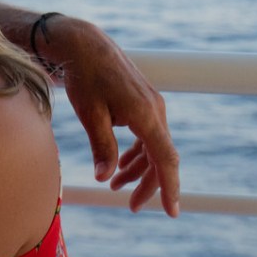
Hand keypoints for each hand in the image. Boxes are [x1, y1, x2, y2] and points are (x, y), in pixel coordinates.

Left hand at [42, 16, 179, 215]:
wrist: (83, 44)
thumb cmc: (84, 77)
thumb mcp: (89, 114)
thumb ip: (101, 147)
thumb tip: (105, 177)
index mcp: (145, 115)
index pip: (165, 159)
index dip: (170, 187)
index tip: (172, 212)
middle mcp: (155, 110)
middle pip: (161, 157)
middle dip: (149, 184)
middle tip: (130, 205)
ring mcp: (152, 105)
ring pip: (154, 147)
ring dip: (138, 168)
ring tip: (115, 185)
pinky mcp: (144, 102)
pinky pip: (148, 134)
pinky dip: (137, 152)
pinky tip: (120, 163)